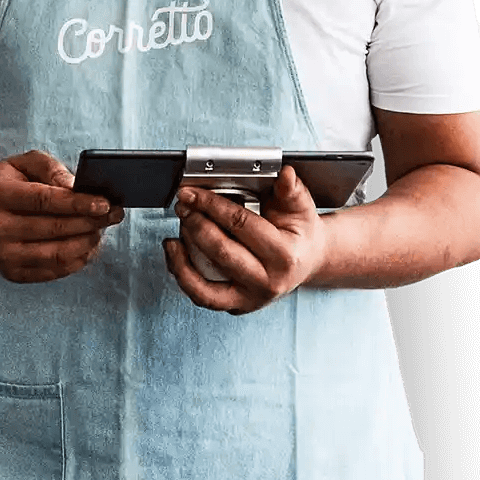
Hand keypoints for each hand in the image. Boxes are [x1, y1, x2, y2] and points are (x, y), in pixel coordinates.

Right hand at [0, 149, 123, 282]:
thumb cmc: (9, 184)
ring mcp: (2, 255)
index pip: (44, 200)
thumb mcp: (23, 163)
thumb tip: (76, 186)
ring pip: (58, 254)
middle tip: (115, 213)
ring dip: (88, 241)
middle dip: (91, 222)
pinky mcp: (12, 273)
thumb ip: (50, 168)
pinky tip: (89, 243)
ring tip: (103, 227)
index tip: (105, 203)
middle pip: (55, 229)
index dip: (77, 203)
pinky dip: (78, 258)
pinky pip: (54, 271)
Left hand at [163, 165, 324, 313]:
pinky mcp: (237, 305)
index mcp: (284, 255)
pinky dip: (185, 278)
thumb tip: (285, 174)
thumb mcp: (300, 206)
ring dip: (182, 260)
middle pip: (221, 252)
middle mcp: (268, 282)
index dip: (212, 205)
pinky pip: (204, 297)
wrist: (306, 260)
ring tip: (173, 237)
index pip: (240, 225)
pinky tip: (175, 257)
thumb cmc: (299, 232)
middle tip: (182, 206)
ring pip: (206, 286)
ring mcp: (251, 298)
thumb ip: (290, 189)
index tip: (192, 193)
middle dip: (195, 225)